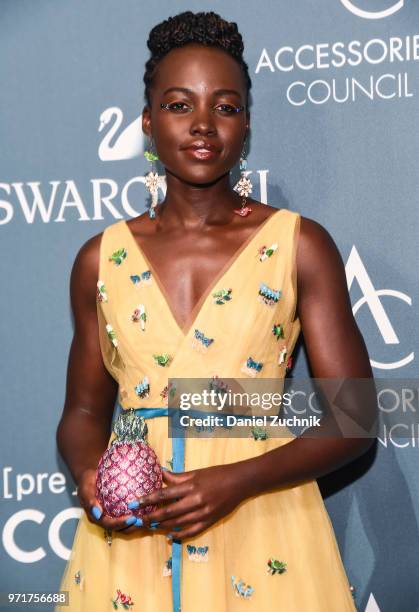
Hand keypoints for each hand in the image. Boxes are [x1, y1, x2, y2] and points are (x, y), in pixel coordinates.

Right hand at [77, 468, 140, 534]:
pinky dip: (136, 514)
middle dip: (131, 527)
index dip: (120, 524)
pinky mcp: (116, 510)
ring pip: (124, 525)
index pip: (109, 525)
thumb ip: (89, 500)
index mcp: (95, 517)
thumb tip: (98, 514)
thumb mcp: (85, 488)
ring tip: (146, 518)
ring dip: (135, 524)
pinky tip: (147, 509)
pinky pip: (126, 515)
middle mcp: (103, 519)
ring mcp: (110, 515)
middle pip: (118, 528)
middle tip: (142, 520)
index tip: (132, 518)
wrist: (90, 475)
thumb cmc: (87, 481)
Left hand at [130, 464, 246, 539]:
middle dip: (152, 516)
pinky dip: (180, 534)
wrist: (239, 482)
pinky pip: (192, 531)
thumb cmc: (217, 474)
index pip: (165, 494)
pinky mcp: (210, 521)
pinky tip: (171, 535)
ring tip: (151, 526)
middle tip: (140, 519)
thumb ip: (178, 476)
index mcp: (191, 486)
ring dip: (163, 526)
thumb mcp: (196, 472)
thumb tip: (161, 473)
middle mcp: (196, 500)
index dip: (148, 499)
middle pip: (169, 511)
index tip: (135, 503)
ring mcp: (203, 513)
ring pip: (178, 523)